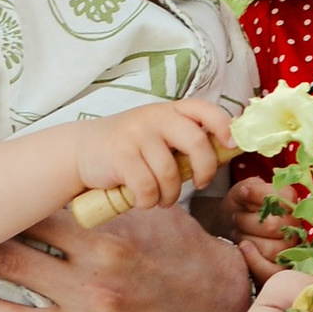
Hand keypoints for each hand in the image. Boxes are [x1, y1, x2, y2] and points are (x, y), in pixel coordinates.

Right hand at [73, 100, 236, 213]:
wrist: (81, 151)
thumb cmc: (129, 148)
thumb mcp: (157, 134)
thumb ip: (184, 139)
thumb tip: (224, 153)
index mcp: (169, 110)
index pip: (204, 109)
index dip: (223, 126)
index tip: (231, 145)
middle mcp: (155, 117)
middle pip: (196, 143)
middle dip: (205, 170)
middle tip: (201, 184)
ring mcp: (137, 135)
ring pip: (170, 175)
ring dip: (170, 196)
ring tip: (162, 199)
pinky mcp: (121, 156)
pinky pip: (147, 188)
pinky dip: (148, 202)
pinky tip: (142, 200)